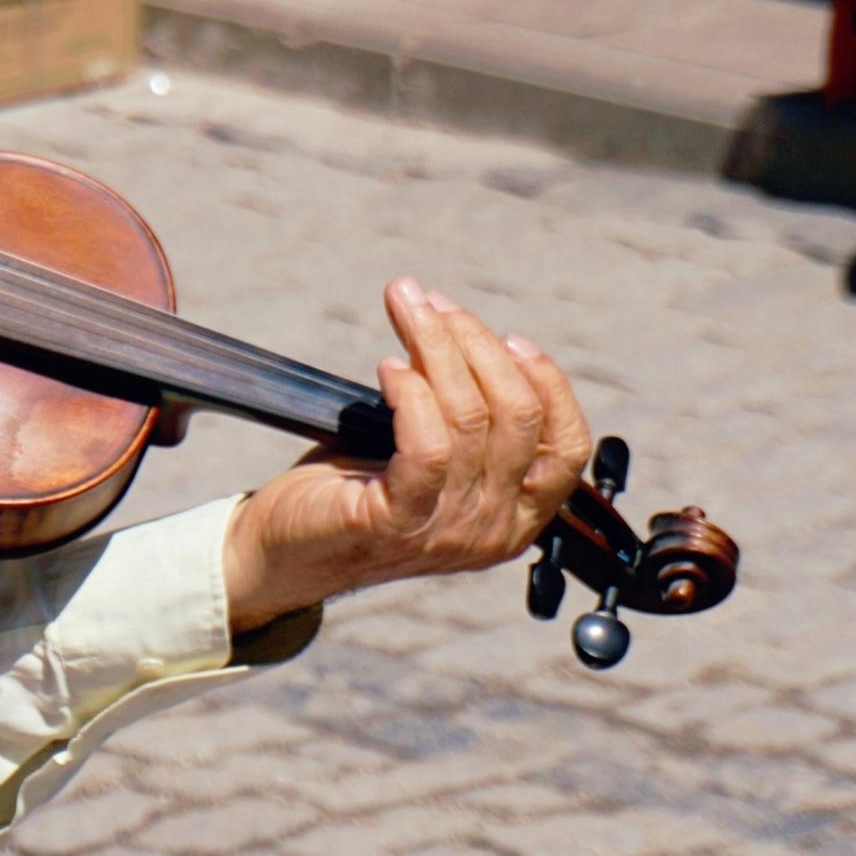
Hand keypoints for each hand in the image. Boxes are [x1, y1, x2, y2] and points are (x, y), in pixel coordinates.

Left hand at [220, 278, 589, 632]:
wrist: (285, 551)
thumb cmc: (358, 491)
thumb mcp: (434, 457)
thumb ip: (467, 416)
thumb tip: (468, 336)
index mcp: (518, 518)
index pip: (569, 448)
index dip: (548, 383)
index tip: (510, 337)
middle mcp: (494, 531)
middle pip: (518, 416)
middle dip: (476, 343)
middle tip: (432, 304)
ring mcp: (448, 532)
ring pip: (470, 417)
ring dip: (436, 347)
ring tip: (406, 310)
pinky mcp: (397, 523)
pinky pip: (427, 445)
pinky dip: (411, 393)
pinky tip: (389, 369)